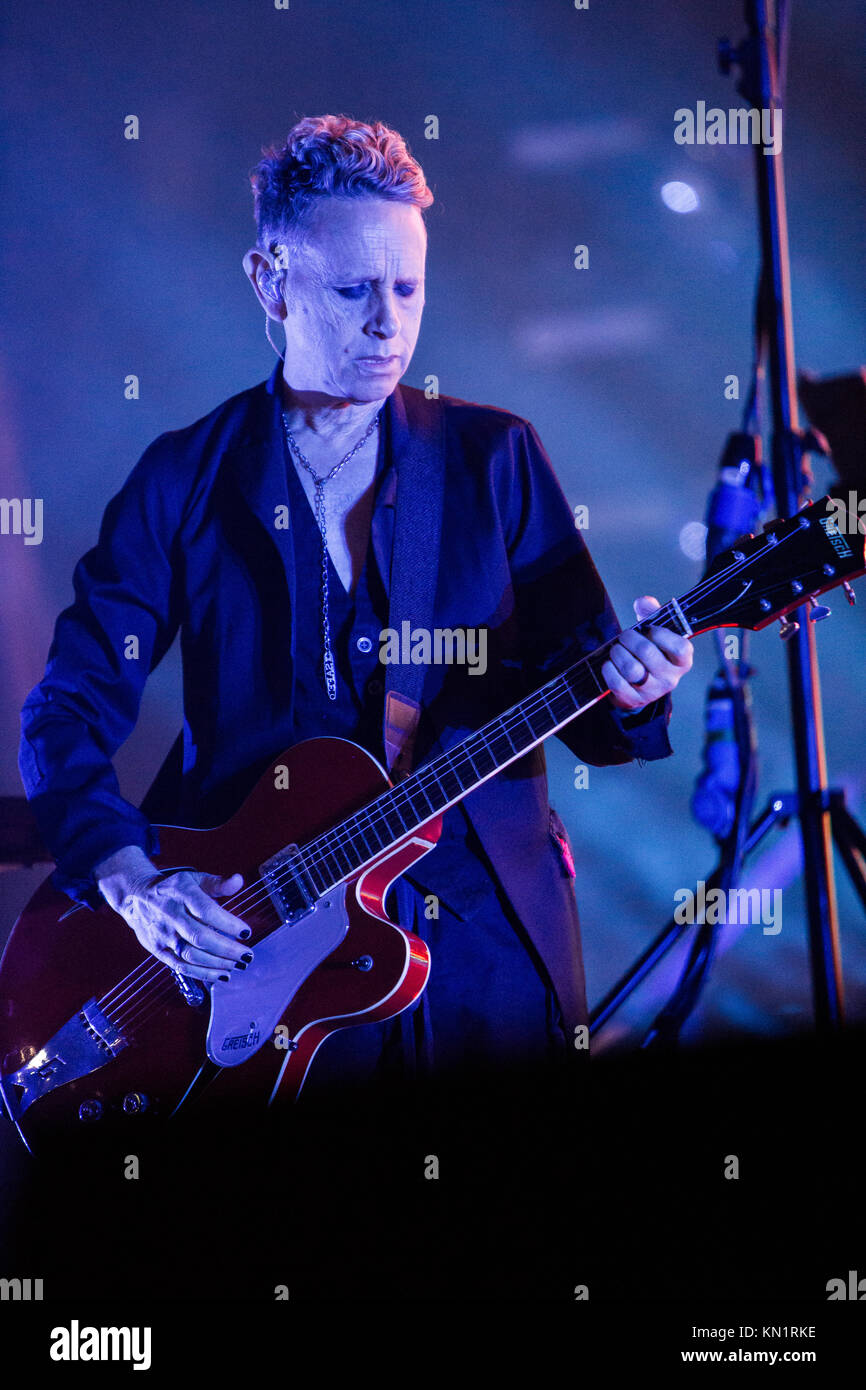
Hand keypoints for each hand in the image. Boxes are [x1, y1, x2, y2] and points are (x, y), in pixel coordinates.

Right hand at [96, 847, 250, 982]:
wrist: (136, 896)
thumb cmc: (173, 888)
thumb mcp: (194, 879)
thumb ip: (218, 883)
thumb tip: (239, 881)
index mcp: (182, 893)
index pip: (206, 910)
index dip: (227, 923)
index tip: (246, 932)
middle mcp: (171, 914)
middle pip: (200, 937)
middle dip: (227, 949)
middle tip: (247, 955)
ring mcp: (163, 934)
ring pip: (191, 955)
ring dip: (217, 964)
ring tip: (238, 965)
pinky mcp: (158, 950)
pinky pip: (181, 966)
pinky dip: (203, 973)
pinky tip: (221, 975)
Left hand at [603, 595, 693, 712]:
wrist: (639, 686)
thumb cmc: (650, 652)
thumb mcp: (655, 632)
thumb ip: (652, 613)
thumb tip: (644, 602)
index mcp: (682, 661)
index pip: (680, 647)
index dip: (661, 634)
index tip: (649, 629)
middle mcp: (671, 678)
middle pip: (647, 652)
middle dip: (630, 639)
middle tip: (624, 636)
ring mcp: (652, 692)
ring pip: (631, 669)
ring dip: (618, 653)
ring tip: (616, 650)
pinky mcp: (633, 700)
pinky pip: (617, 683)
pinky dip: (609, 670)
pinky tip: (609, 664)